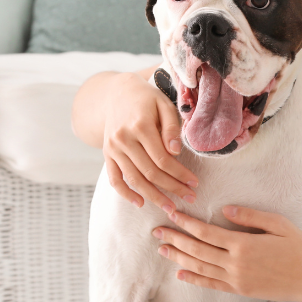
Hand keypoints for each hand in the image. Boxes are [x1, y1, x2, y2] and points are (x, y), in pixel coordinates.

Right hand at [99, 72, 197, 212]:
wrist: (116, 93)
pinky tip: (140, 203)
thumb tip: (176, 153)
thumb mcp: (163, 105)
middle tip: (190, 198)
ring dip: (153, 196)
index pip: (162, 159)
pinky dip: (125, 193)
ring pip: (134, 179)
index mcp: (140, 125)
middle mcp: (123, 139)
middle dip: (172, 188)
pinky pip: (114, 178)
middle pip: (150, 172)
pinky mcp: (107, 154)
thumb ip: (171, 128)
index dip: (179, 174)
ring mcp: (113, 148)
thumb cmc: (147, 99)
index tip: (194, 183)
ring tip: (170, 208)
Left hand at [152, 206, 301, 301]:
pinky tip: (181, 273)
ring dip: (179, 257)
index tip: (172, 214)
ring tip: (162, 250)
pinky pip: (211, 284)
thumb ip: (250, 216)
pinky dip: (194, 279)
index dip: (186, 222)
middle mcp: (235, 263)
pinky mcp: (239, 290)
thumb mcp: (279, 224)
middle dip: (175, 239)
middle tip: (156, 231)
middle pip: (197, 249)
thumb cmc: (298, 248)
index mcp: (243, 244)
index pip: (206, 231)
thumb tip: (224, 210)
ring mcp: (236, 279)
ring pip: (200, 267)